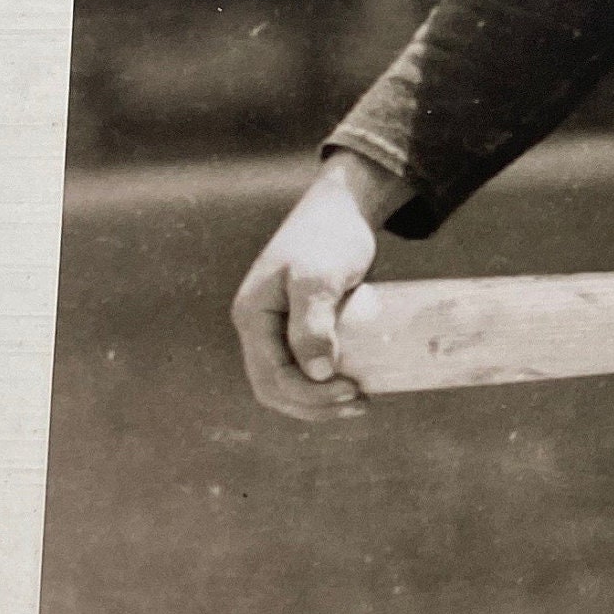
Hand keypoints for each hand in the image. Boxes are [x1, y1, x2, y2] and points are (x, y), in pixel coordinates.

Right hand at [230, 151, 405, 418]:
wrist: (344, 208)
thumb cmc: (331, 237)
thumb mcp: (320, 277)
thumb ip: (313, 322)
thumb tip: (317, 374)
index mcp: (252, 317)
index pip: (272, 377)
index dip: (310, 395)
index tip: (352, 391)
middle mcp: (258, 327)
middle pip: (276, 388)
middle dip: (315, 405)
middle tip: (361, 403)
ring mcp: (277, 327)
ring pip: (289, 382)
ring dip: (319, 401)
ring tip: (361, 403)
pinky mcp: (300, 325)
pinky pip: (305, 366)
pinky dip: (324, 384)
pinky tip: (355, 386)